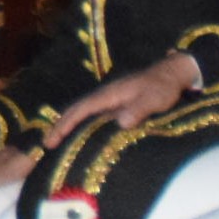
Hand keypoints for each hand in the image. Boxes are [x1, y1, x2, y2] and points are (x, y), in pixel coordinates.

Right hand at [49, 53, 199, 138]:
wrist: (172, 74)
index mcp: (110, 94)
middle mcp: (106, 97)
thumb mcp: (155, 98)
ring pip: (83, 113)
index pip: (81, 109)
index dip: (66, 123)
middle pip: (76, 110)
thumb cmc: (163, 87)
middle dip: (60, 126)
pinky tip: (81, 136)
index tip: (53, 138)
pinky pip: (94, 116)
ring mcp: (111, 101)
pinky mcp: (117, 106)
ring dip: (69, 125)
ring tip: (57, 142)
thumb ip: (138, 109)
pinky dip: (82, 125)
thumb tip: (120, 123)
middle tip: (46, 145)